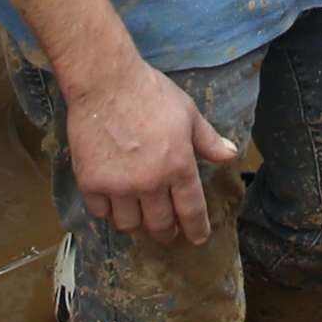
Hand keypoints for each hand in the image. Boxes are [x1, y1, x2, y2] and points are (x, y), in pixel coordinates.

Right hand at [64, 59, 234, 243]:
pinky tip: (112, 200)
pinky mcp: (91, 182)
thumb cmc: (150, 93)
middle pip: (160, 225)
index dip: (196, 229)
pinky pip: (100, 212)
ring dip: (137, 222)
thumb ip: (208, 140)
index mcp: (178, 167)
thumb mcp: (188, 113)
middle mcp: (150, 183)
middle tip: (167, 230)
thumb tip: (230, 155)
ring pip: (129, 224)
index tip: (196, 238)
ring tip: (139, 214)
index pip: (191, 211)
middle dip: (167, 231)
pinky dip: (108, 210)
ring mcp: (118, 186)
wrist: (105, 83)